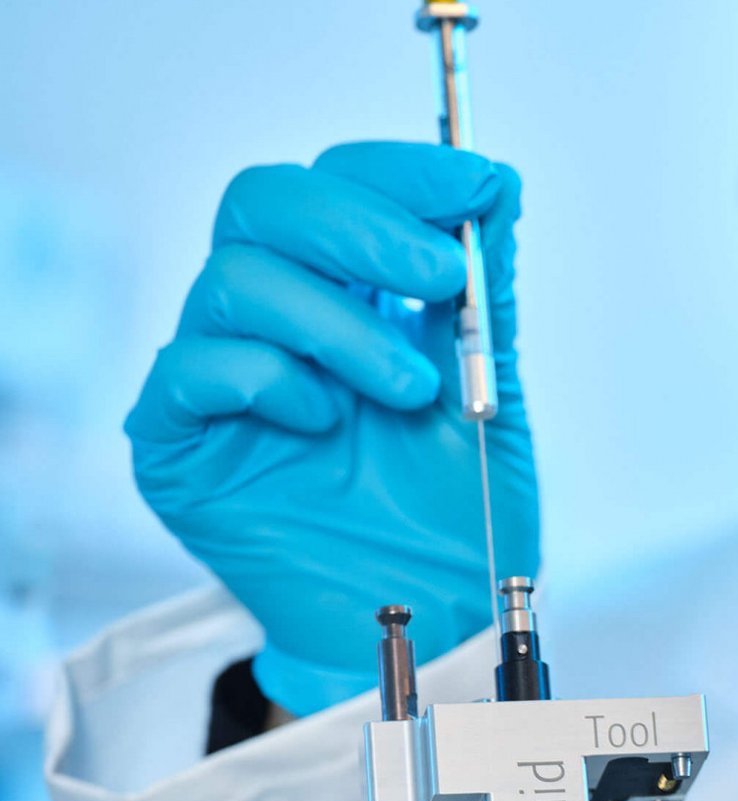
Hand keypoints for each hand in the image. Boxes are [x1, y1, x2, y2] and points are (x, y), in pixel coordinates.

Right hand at [127, 142, 537, 715]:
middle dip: (359, 225)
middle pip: (265, 202)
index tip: (479, 185)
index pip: (342, 187)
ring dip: (338, 324)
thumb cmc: (460, 521)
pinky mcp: (178, 444)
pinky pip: (190, 370)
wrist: (432, 628)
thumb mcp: (494, 398)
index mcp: (349, 298)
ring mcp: (221, 380)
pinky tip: (323, 428)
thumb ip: (485, 298)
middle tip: (436, 277)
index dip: (403, 173)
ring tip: (411, 393)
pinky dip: (268, 380)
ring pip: (235, 279)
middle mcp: (276, 323)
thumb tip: (496, 183)